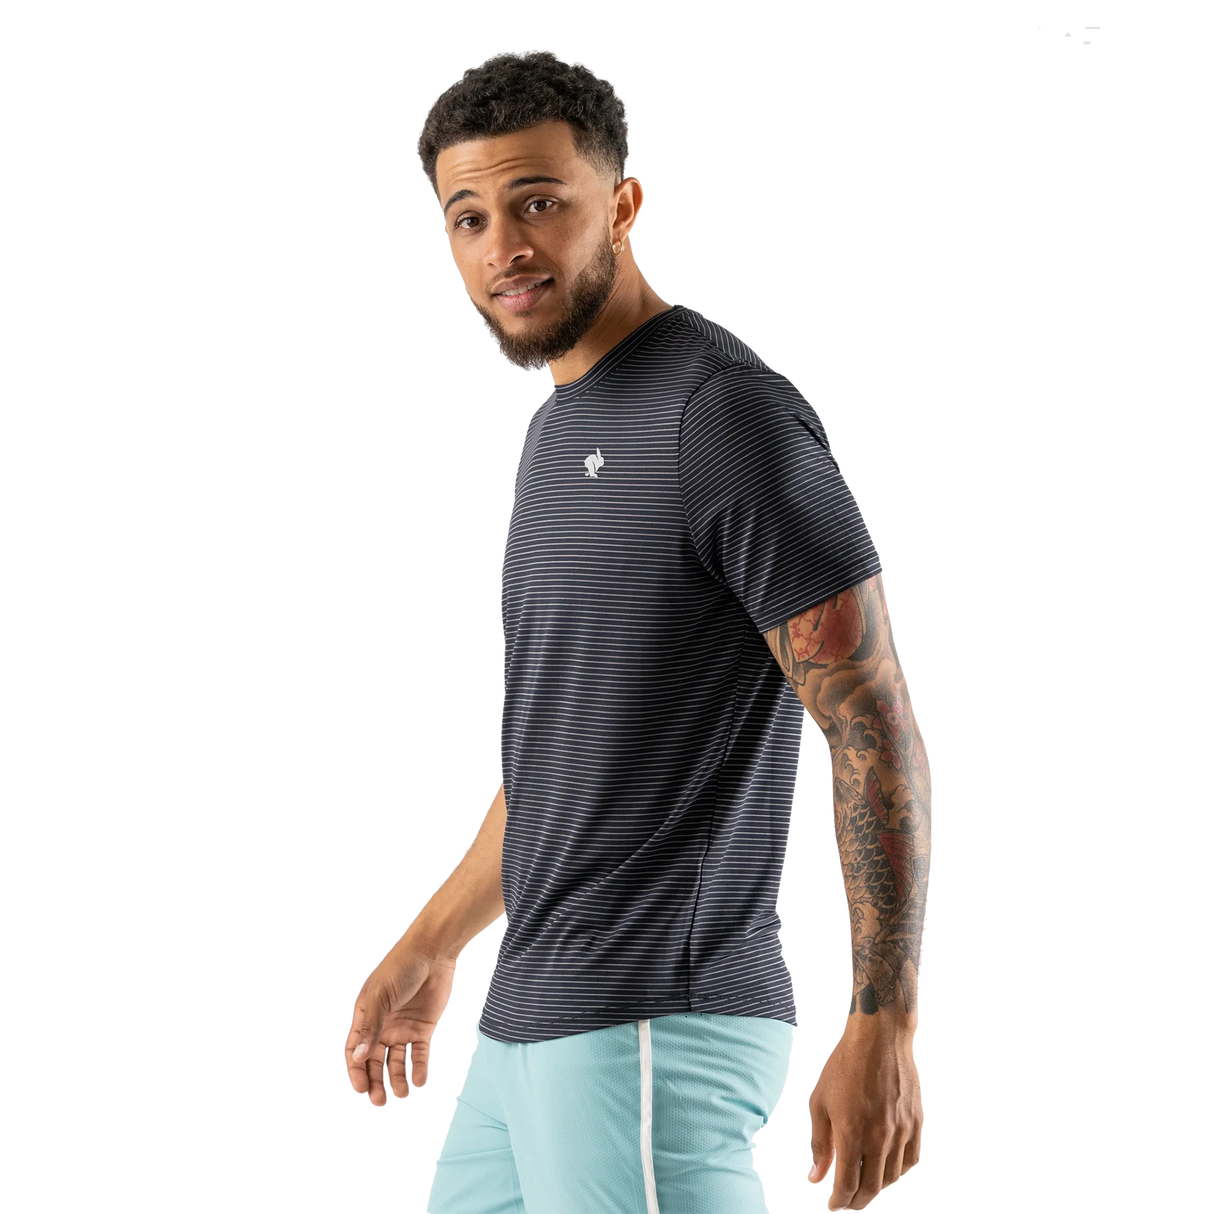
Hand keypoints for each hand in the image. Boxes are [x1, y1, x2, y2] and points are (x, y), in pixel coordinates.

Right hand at [343, 938, 460, 1108]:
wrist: (433, 952)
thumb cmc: (400, 968)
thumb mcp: (380, 996)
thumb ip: (371, 1027)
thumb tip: (357, 1058)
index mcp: (365, 1017)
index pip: (354, 1051)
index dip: (355, 1072)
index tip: (360, 1090)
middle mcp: (383, 1027)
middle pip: (375, 1062)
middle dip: (376, 1083)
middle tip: (380, 1102)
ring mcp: (404, 1028)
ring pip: (397, 1062)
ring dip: (398, 1080)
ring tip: (402, 1094)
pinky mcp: (425, 1028)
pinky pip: (420, 1054)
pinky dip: (420, 1069)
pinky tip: (420, 1082)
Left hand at [804, 1017, 924, 1210]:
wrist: (880, 1037)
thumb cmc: (843, 1065)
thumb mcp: (820, 1101)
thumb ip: (819, 1144)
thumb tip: (815, 1179)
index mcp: (852, 1131)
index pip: (847, 1184)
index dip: (838, 1201)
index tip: (831, 1207)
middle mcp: (880, 1136)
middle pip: (871, 1188)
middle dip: (856, 1203)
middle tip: (846, 1204)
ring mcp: (902, 1131)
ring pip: (892, 1178)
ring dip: (876, 1189)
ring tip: (862, 1187)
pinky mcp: (917, 1123)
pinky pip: (911, 1161)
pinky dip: (897, 1173)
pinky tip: (885, 1170)